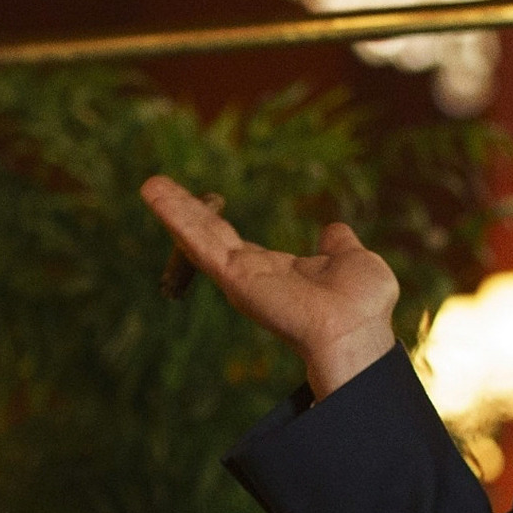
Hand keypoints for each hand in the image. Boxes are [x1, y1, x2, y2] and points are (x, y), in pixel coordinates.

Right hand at [140, 175, 398, 400]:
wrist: (357, 328)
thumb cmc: (362, 305)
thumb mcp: (354, 261)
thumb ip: (340, 246)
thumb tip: (334, 229)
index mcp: (278, 271)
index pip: (238, 243)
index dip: (217, 222)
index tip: (205, 201)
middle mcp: (254, 275)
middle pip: (211, 236)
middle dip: (185, 212)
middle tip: (157, 188)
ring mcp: (241, 276)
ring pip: (200, 236)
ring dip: (175, 209)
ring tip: (150, 184)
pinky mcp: (234, 276)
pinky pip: (200, 242)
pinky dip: (179, 217)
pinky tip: (157, 194)